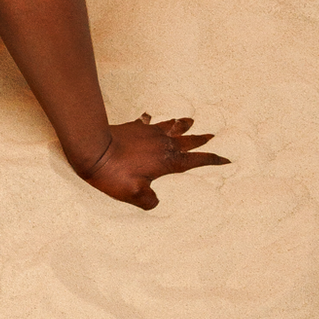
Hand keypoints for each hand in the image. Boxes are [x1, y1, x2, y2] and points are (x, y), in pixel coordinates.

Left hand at [75, 114, 228, 209]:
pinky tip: (148, 117)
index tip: (227, 160)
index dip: (213, 160)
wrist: (91, 149)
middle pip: (187, 140)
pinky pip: (145, 122)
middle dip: (201, 139)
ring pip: (169, 126)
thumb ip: (149, 201)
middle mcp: (162, 144)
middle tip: (212, 135)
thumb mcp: (134, 195)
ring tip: (189, 120)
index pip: (196, 160)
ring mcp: (147, 133)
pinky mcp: (132, 127)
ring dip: (180, 124)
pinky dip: (150, 120)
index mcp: (168, 161)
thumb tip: (154, 202)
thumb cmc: (113, 174)